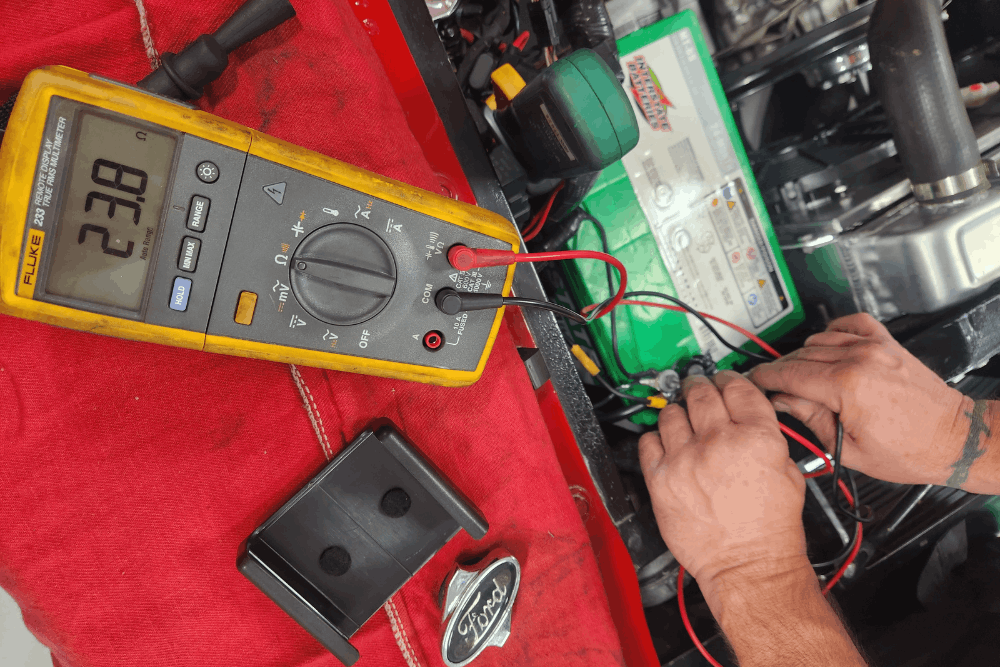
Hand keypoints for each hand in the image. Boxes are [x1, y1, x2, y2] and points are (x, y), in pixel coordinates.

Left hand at [638, 371, 807, 593]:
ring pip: (671, 412)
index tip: (723, 379)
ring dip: (677, 413)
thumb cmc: (770, 528)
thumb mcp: (788, 471)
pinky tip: (667, 446)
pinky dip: (656, 439)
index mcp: (756, 437)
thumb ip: (766, 437)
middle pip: (701, 393)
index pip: (737, 387)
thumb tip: (746, 417)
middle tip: (697, 390)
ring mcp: (686, 458)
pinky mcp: (661, 478)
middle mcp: (719, 442)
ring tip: (683, 421)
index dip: (728, 378)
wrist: (747, 564)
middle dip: (699, 387)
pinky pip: (648, 441)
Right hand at [748, 313, 967, 486]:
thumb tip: (784, 402)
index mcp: (847, 386)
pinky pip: (852, 323)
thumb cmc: (911, 451)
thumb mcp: (848, 449)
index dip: (766, 379)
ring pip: (820, 340)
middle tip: (772, 385)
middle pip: (800, 356)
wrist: (955, 440)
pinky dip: (834, 330)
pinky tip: (828, 345)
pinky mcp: (888, 343)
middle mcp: (860, 359)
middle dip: (781, 370)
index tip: (755, 383)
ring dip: (803, 355)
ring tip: (799, 374)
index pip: (790, 374)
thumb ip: (810, 419)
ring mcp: (875, 347)